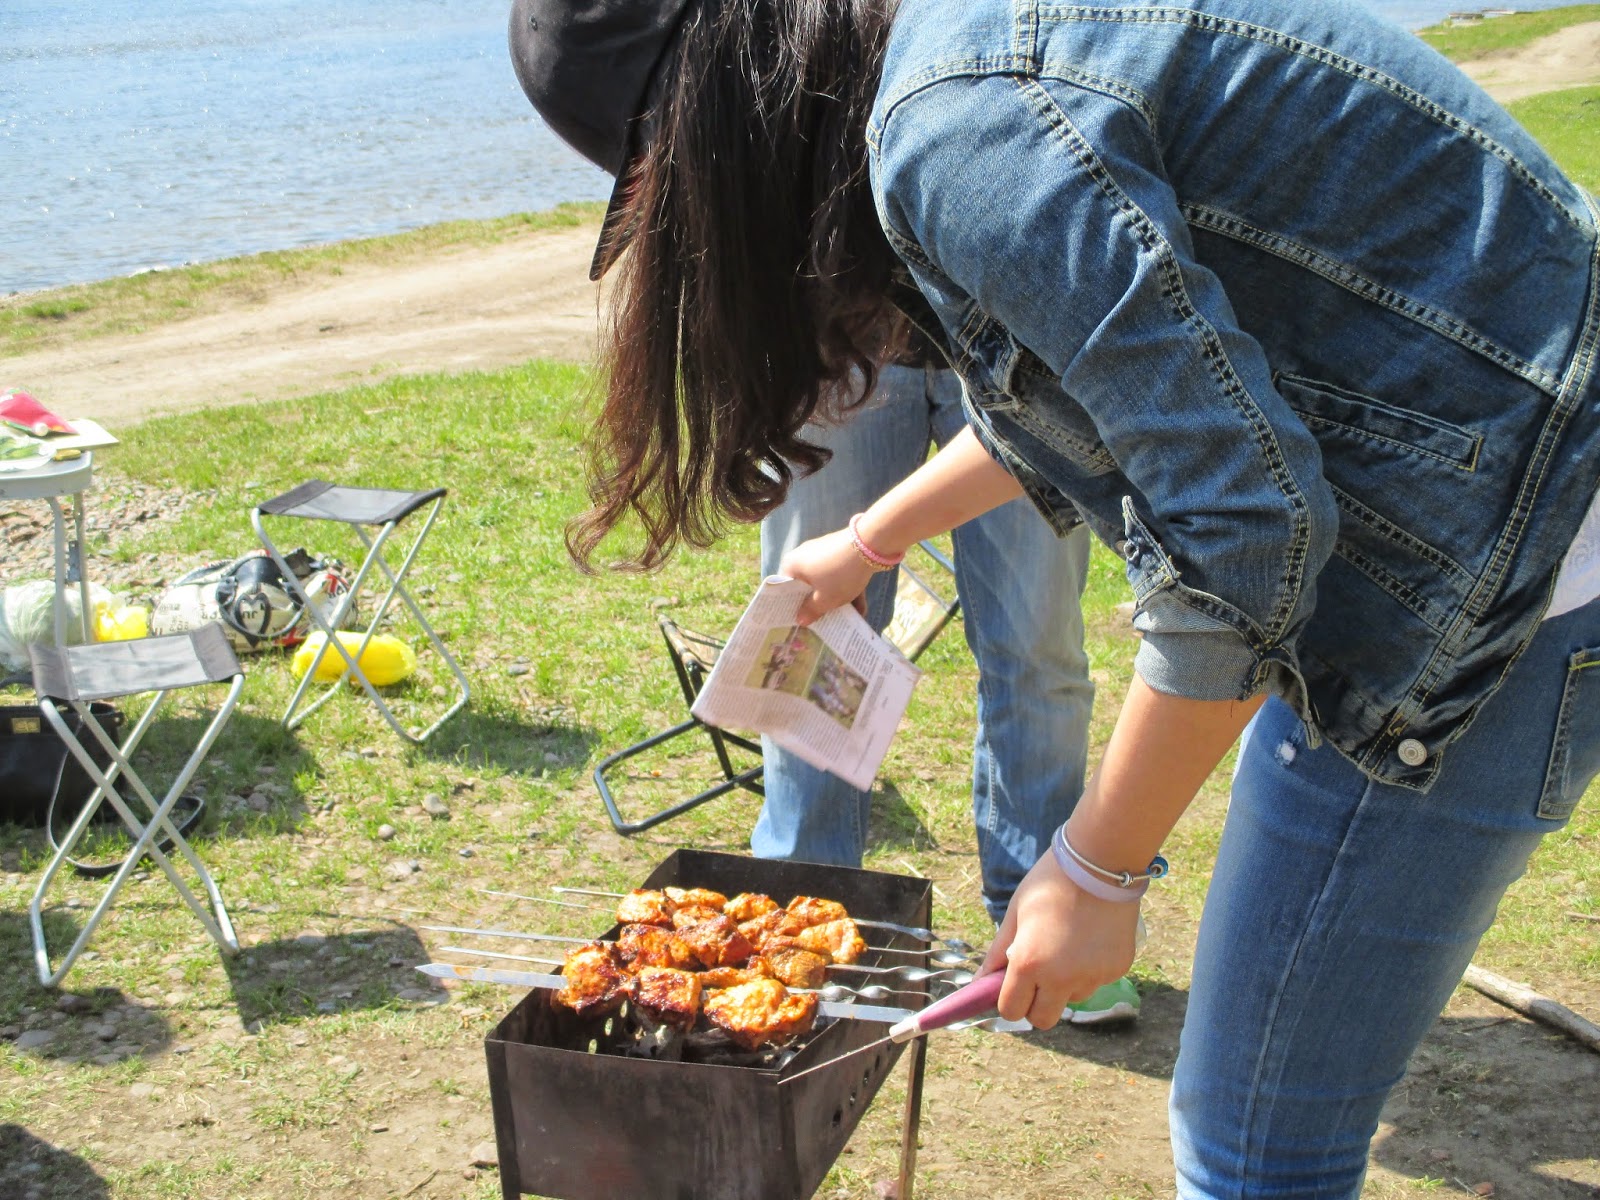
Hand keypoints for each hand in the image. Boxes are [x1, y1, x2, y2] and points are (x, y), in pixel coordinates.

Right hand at [779, 528, 875, 624]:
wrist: (870, 544)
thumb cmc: (838, 575)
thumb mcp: (824, 599)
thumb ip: (811, 611)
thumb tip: (800, 620)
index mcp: (792, 564)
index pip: (786, 588)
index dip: (792, 606)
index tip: (799, 621)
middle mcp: (804, 555)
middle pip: (808, 586)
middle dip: (819, 605)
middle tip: (823, 623)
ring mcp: (824, 552)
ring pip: (827, 581)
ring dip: (838, 600)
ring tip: (847, 619)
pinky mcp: (842, 552)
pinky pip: (841, 575)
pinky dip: (849, 590)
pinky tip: (861, 609)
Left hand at [979, 848, 1139, 1028]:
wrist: (1100, 861)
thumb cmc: (1050, 882)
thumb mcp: (1015, 914)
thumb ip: (998, 953)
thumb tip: (980, 982)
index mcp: (1029, 963)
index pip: (1012, 1011)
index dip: (1009, 1001)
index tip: (1011, 988)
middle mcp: (1062, 978)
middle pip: (1044, 1020)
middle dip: (1036, 1005)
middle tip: (1037, 979)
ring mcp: (1093, 976)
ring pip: (1072, 998)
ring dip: (1065, 985)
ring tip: (1067, 945)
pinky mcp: (1118, 969)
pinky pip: (1096, 981)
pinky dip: (1090, 969)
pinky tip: (1090, 938)